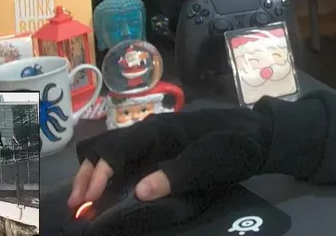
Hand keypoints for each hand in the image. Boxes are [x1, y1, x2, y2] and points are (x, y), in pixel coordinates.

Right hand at [67, 108, 270, 208]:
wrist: (260, 134)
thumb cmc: (234, 146)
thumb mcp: (208, 163)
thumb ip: (174, 176)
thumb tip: (139, 193)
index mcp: (160, 130)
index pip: (118, 148)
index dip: (99, 173)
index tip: (87, 199)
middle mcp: (152, 129)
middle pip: (109, 148)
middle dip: (89, 175)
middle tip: (75, 205)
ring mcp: (156, 136)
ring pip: (116, 152)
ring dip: (97, 175)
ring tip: (84, 202)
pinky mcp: (162, 146)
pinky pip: (129, 158)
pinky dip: (112, 174)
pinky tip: (107, 193)